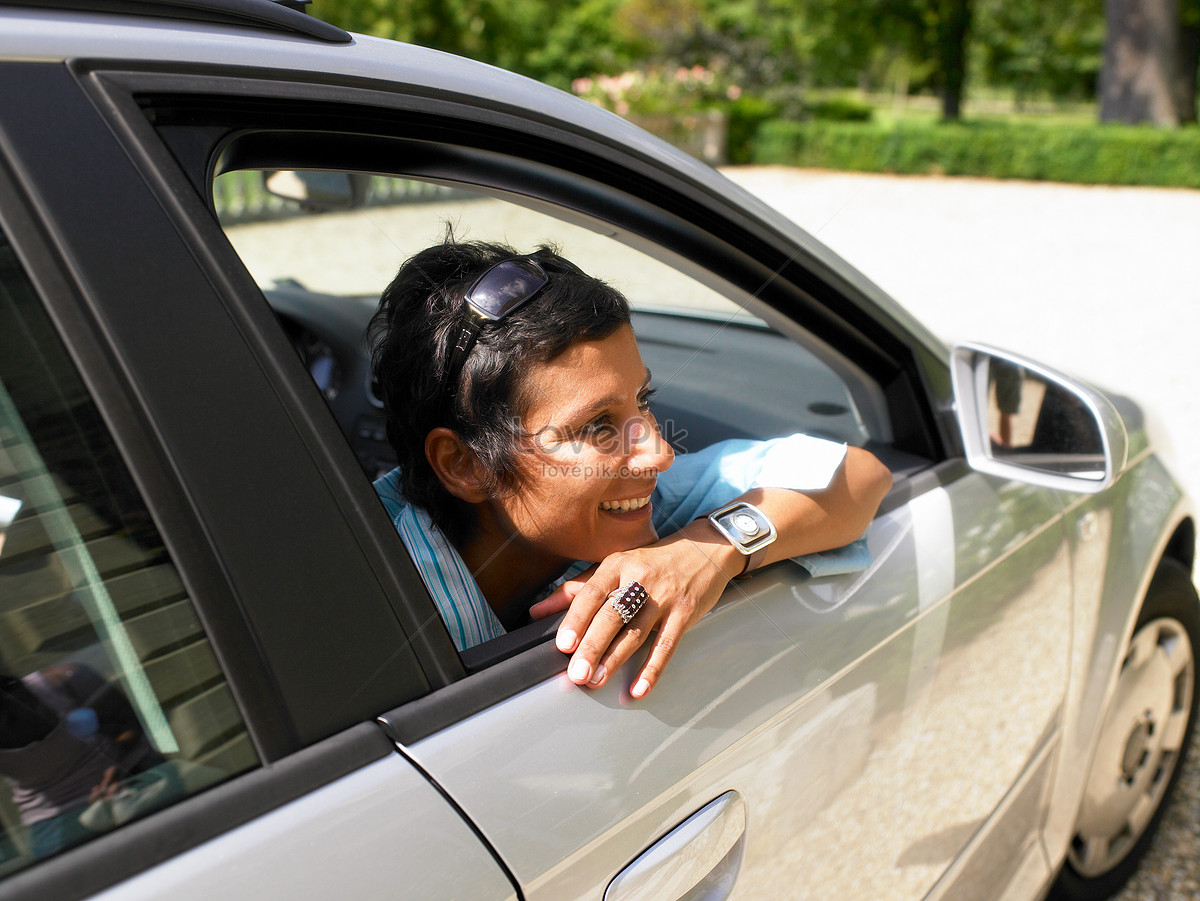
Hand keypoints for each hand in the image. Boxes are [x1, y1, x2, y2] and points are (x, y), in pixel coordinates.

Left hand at [529, 526, 741, 697]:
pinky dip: (653, 669)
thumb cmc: (652, 562)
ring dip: (615, 660)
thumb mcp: (615, 566)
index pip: (592, 593)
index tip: (562, 644)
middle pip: (612, 616)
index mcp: (617, 565)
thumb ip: (576, 589)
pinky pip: (667, 644)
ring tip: (596, 681)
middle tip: (576, 673)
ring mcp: (665, 597)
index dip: (576, 619)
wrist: (706, 549)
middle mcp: (639, 579)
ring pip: (636, 632)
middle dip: (593, 646)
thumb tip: (536, 612)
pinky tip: (639, 689)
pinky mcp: (685, 613)